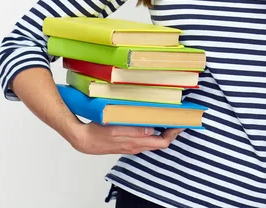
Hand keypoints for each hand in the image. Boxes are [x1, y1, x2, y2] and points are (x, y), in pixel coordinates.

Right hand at [69, 122, 184, 154]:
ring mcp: (132, 145)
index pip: (162, 142)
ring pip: (154, 140)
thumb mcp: (115, 129)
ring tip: (170, 117)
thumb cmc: (97, 134)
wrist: (82, 140)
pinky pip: (145, 139)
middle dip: (172, 131)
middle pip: (161, 142)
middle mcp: (137, 146)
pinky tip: (152, 121)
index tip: (182, 123)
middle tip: (180, 118)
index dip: (174, 133)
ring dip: (163, 130)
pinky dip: (153, 131)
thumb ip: (133, 131)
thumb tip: (151, 129)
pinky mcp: (127, 142)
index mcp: (136, 143)